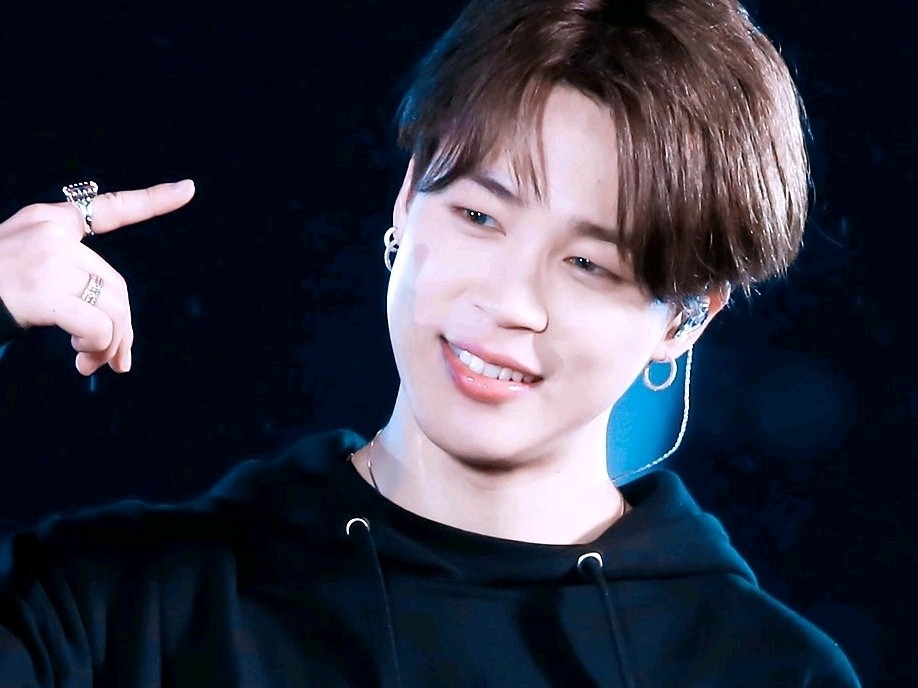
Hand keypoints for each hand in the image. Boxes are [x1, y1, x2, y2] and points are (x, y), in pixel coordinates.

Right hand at [0, 180, 195, 374]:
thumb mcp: (25, 272)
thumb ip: (69, 281)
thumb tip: (116, 338)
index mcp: (47, 223)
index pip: (108, 208)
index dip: (153, 200)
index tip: (189, 188)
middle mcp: (50, 234)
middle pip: (117, 284)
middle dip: (124, 328)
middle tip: (119, 361)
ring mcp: (45, 259)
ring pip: (113, 306)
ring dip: (113, 344)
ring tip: (95, 364)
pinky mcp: (41, 289)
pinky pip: (98, 324)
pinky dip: (98, 346)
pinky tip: (82, 358)